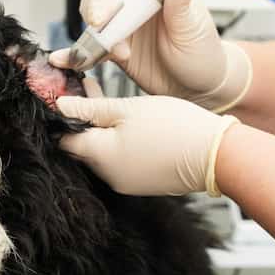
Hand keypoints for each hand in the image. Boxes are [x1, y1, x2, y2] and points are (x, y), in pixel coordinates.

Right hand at [50, 0, 250, 110]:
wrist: (193, 90)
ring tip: (111, 46)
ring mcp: (124, 18)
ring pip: (95, 4)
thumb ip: (184, 11)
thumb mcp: (196, 33)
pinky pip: (90, 39)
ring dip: (94, 21)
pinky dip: (80, 48)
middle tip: (101, 18)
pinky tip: (74, 57)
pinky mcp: (112, 41)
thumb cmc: (201, 56)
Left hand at [54, 95, 238, 197]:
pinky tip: (133, 125)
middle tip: (92, 90)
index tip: (70, 95)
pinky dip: (121, 145)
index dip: (64, 116)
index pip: (65, 139)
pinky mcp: (142, 184)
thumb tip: (59, 105)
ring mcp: (126, 182)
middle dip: (85, 121)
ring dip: (104, 132)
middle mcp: (108, 175)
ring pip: (103, 154)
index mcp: (100, 155)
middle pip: (84, 147)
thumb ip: (90, 108)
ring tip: (116, 105)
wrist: (215, 155)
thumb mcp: (127, 108)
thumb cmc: (174, 127)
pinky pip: (122, 163)